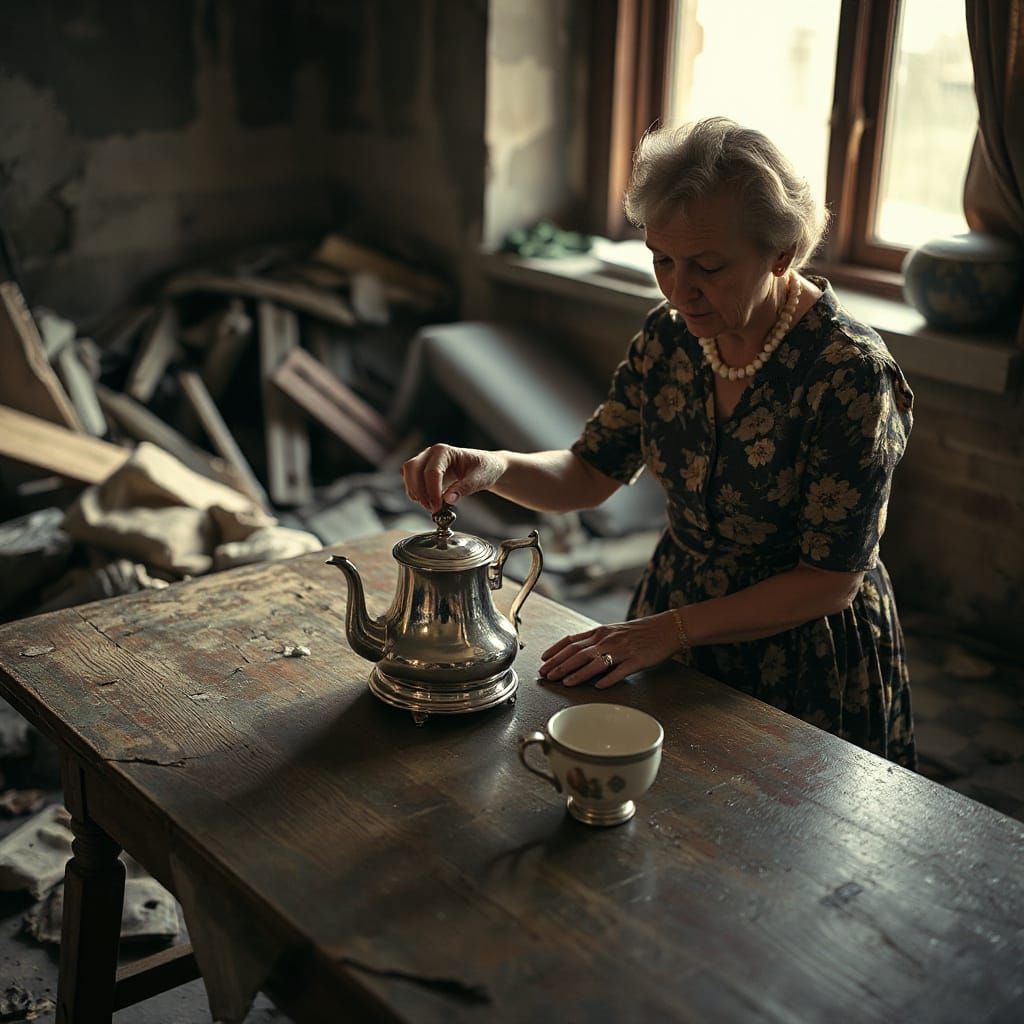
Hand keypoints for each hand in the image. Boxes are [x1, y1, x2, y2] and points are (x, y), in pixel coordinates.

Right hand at [402, 444, 507, 512]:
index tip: (437, 506)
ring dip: (415, 493)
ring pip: (407, 474)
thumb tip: (448, 499)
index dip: (432, 491)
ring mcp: (425, 461)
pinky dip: (416, 493)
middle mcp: (431, 454)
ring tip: (432, 506)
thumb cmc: (484, 469)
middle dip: (419, 491)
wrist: (485, 467)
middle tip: (432, 508)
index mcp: (444, 451)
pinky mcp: (423, 472)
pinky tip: (429, 502)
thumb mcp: (480, 479)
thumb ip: (465, 488)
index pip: (432, 471)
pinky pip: (411, 481)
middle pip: (412, 469)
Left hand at [539, 613, 678, 688]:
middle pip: (579, 652)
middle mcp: (608, 639)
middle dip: (560, 664)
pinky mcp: (637, 660)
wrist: (667, 628)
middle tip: (546, 675)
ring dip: (578, 673)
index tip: (543, 661)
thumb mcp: (613, 632)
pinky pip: (620, 670)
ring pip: (595, 661)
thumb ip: (595, 642)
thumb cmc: (639, 632)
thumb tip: (575, 653)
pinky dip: (608, 678)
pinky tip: (598, 686)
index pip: (571, 641)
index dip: (555, 651)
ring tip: (565, 682)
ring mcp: (622, 650)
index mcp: (600, 632)